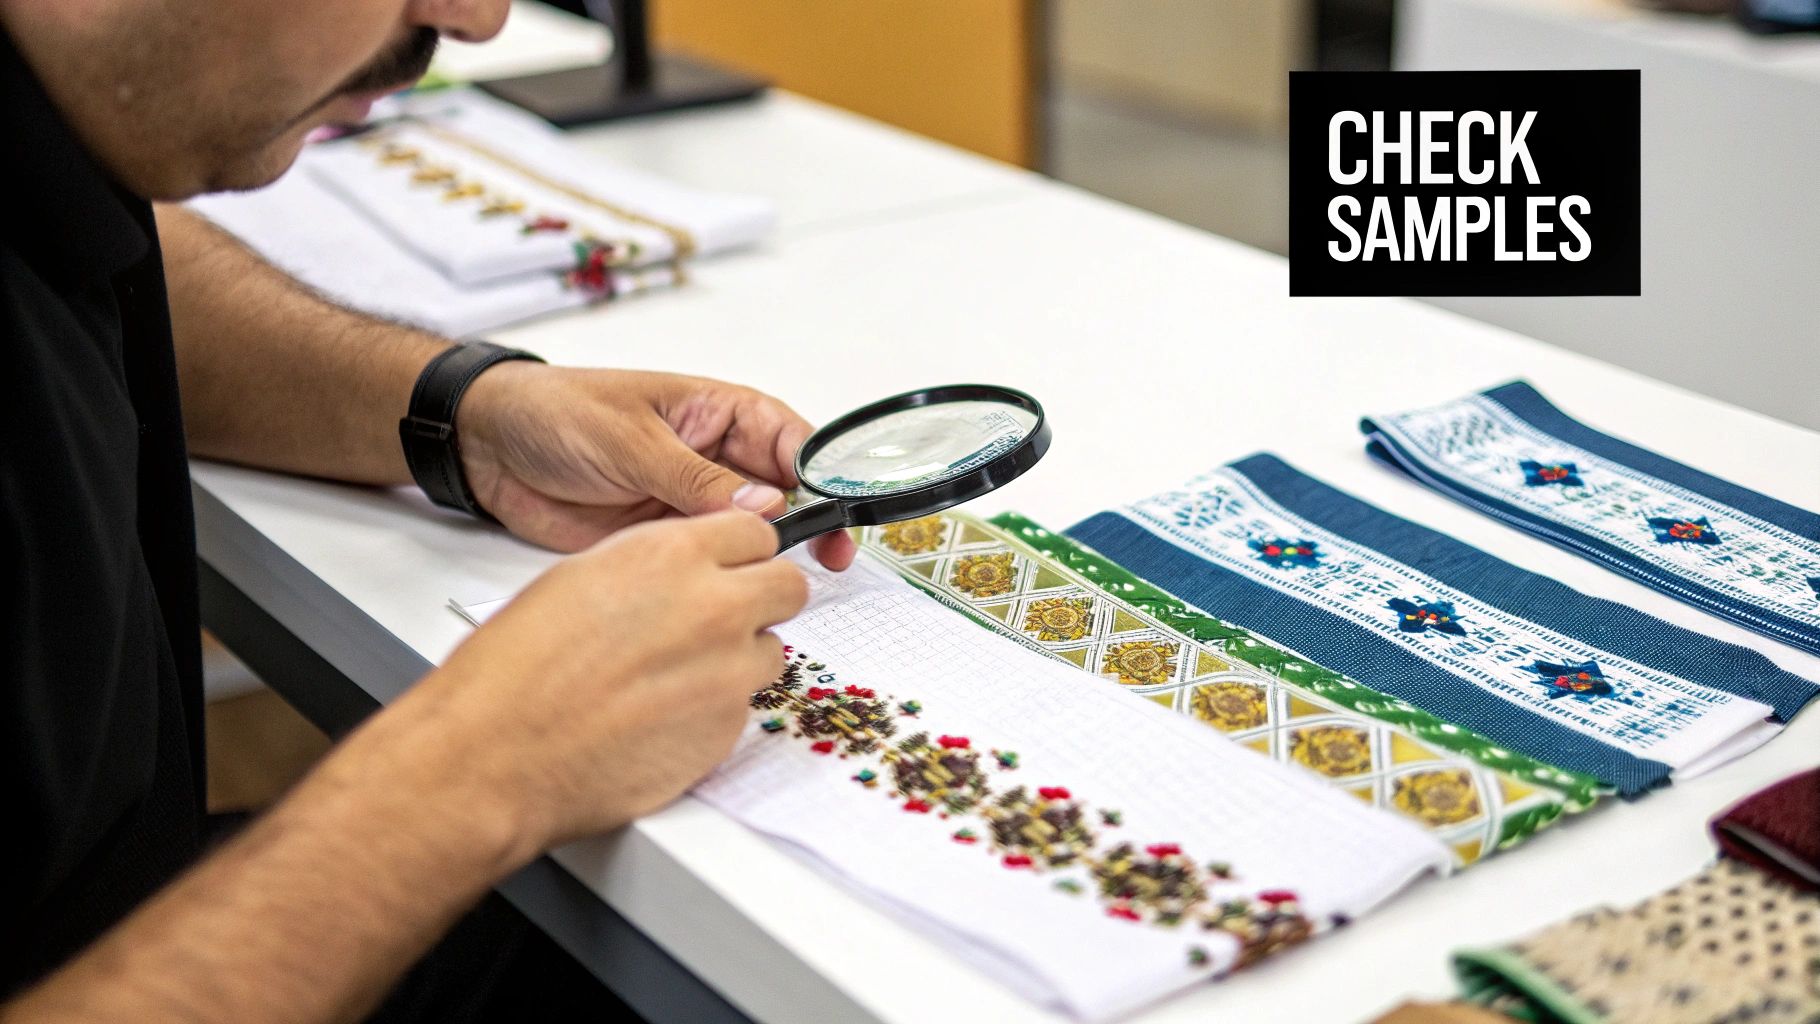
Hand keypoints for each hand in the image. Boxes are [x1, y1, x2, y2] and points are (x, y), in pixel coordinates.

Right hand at [401, 510, 807, 850]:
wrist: (498, 752)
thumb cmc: (517, 669)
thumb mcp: (581, 576)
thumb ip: (653, 564)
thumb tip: (687, 566)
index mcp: (672, 556)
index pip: (755, 533)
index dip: (742, 553)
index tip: (734, 566)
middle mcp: (713, 607)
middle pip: (788, 586)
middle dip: (763, 598)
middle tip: (728, 617)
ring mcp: (728, 671)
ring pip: (769, 651)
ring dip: (737, 659)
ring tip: (674, 678)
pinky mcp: (727, 729)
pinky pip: (742, 707)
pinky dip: (713, 709)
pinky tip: (661, 717)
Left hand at [456, 363, 855, 569]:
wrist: (486, 445)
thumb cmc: (556, 411)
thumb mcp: (630, 439)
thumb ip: (696, 477)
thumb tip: (762, 507)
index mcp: (718, 413)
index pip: (790, 442)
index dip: (821, 475)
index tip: (837, 510)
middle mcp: (716, 458)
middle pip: (785, 493)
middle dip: (811, 522)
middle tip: (829, 558)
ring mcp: (691, 500)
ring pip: (750, 533)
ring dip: (768, 556)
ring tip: (786, 582)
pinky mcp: (664, 538)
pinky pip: (708, 559)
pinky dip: (725, 577)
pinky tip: (735, 593)